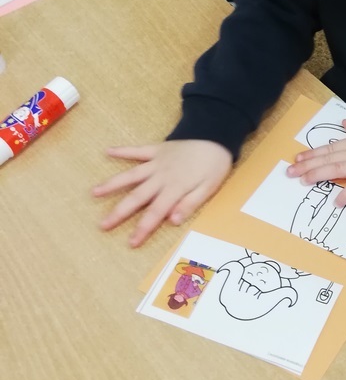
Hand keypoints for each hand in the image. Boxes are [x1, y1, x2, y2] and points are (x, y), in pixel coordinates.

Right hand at [93, 140, 232, 246]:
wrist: (216, 137)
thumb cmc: (214, 166)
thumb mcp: (209, 189)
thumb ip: (190, 204)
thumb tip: (172, 221)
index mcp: (174, 189)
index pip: (155, 213)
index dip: (143, 229)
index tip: (130, 243)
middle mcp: (161, 176)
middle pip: (137, 197)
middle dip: (119, 212)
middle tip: (102, 225)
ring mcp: (157, 162)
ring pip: (131, 175)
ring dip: (112, 183)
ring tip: (94, 192)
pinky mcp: (157, 149)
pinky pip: (137, 150)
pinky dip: (122, 150)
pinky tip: (108, 151)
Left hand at [287, 118, 345, 204]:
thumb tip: (344, 123)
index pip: (330, 148)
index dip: (313, 153)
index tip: (298, 157)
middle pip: (329, 159)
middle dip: (308, 165)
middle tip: (290, 172)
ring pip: (338, 170)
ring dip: (319, 175)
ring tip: (303, 180)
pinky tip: (336, 201)